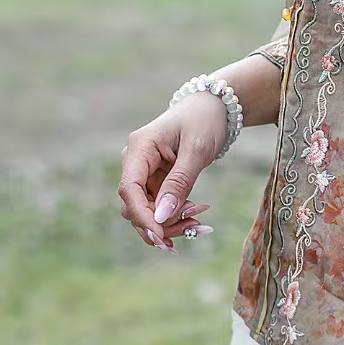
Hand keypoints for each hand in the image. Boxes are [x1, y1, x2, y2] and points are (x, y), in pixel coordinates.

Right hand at [118, 95, 226, 249]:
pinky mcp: (155, 181)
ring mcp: (143, 173)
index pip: (129, 189)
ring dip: (169, 224)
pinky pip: (158, 208)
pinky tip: (195, 220)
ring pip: (146, 212)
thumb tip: (160, 217)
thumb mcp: (197, 150)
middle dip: (160, 223)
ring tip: (200, 225)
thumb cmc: (205, 120)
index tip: (162, 236)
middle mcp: (135, 161)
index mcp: (139, 147)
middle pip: (134, 206)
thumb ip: (179, 182)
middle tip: (195, 226)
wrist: (214, 107)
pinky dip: (175, 217)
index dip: (142, 216)